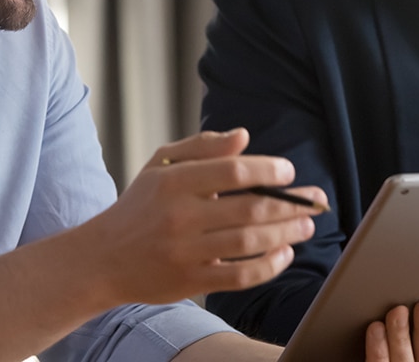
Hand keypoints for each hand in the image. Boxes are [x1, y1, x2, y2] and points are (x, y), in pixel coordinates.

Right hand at [80, 128, 327, 305]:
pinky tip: (284, 254)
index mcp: (174, 181)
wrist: (102, 257)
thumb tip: (243, 136)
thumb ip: (203, 148)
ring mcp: (186, 251)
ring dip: (287, 233)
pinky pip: (241, 275)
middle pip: (250, 209)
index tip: (289, 173)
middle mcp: (180, 216)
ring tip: (306, 225)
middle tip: (315, 200)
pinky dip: (269, 266)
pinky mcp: (191, 281)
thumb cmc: (139, 205)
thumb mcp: (161, 164)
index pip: (234, 171)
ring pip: (250, 242)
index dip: (270, 171)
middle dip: (292, 204)